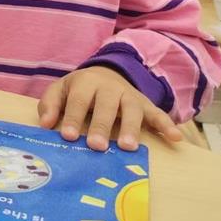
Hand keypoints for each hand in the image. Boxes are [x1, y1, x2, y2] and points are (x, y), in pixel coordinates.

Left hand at [37, 65, 183, 150]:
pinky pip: (158, 113)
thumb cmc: (80, 89)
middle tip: (96, 146)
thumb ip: (51, 104)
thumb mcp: (61, 89)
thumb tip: (44, 123)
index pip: (78, 100)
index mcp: (86, 83)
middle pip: (106, 106)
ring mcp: (129, 96)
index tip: (66, 136)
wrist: (107, 73)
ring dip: (132, 127)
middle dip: (101, 126)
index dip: (71, 117)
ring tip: (129, 147)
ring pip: (132, 110)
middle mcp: (109, 88)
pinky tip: (175, 137)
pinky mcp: (145, 104)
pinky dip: (167, 124)